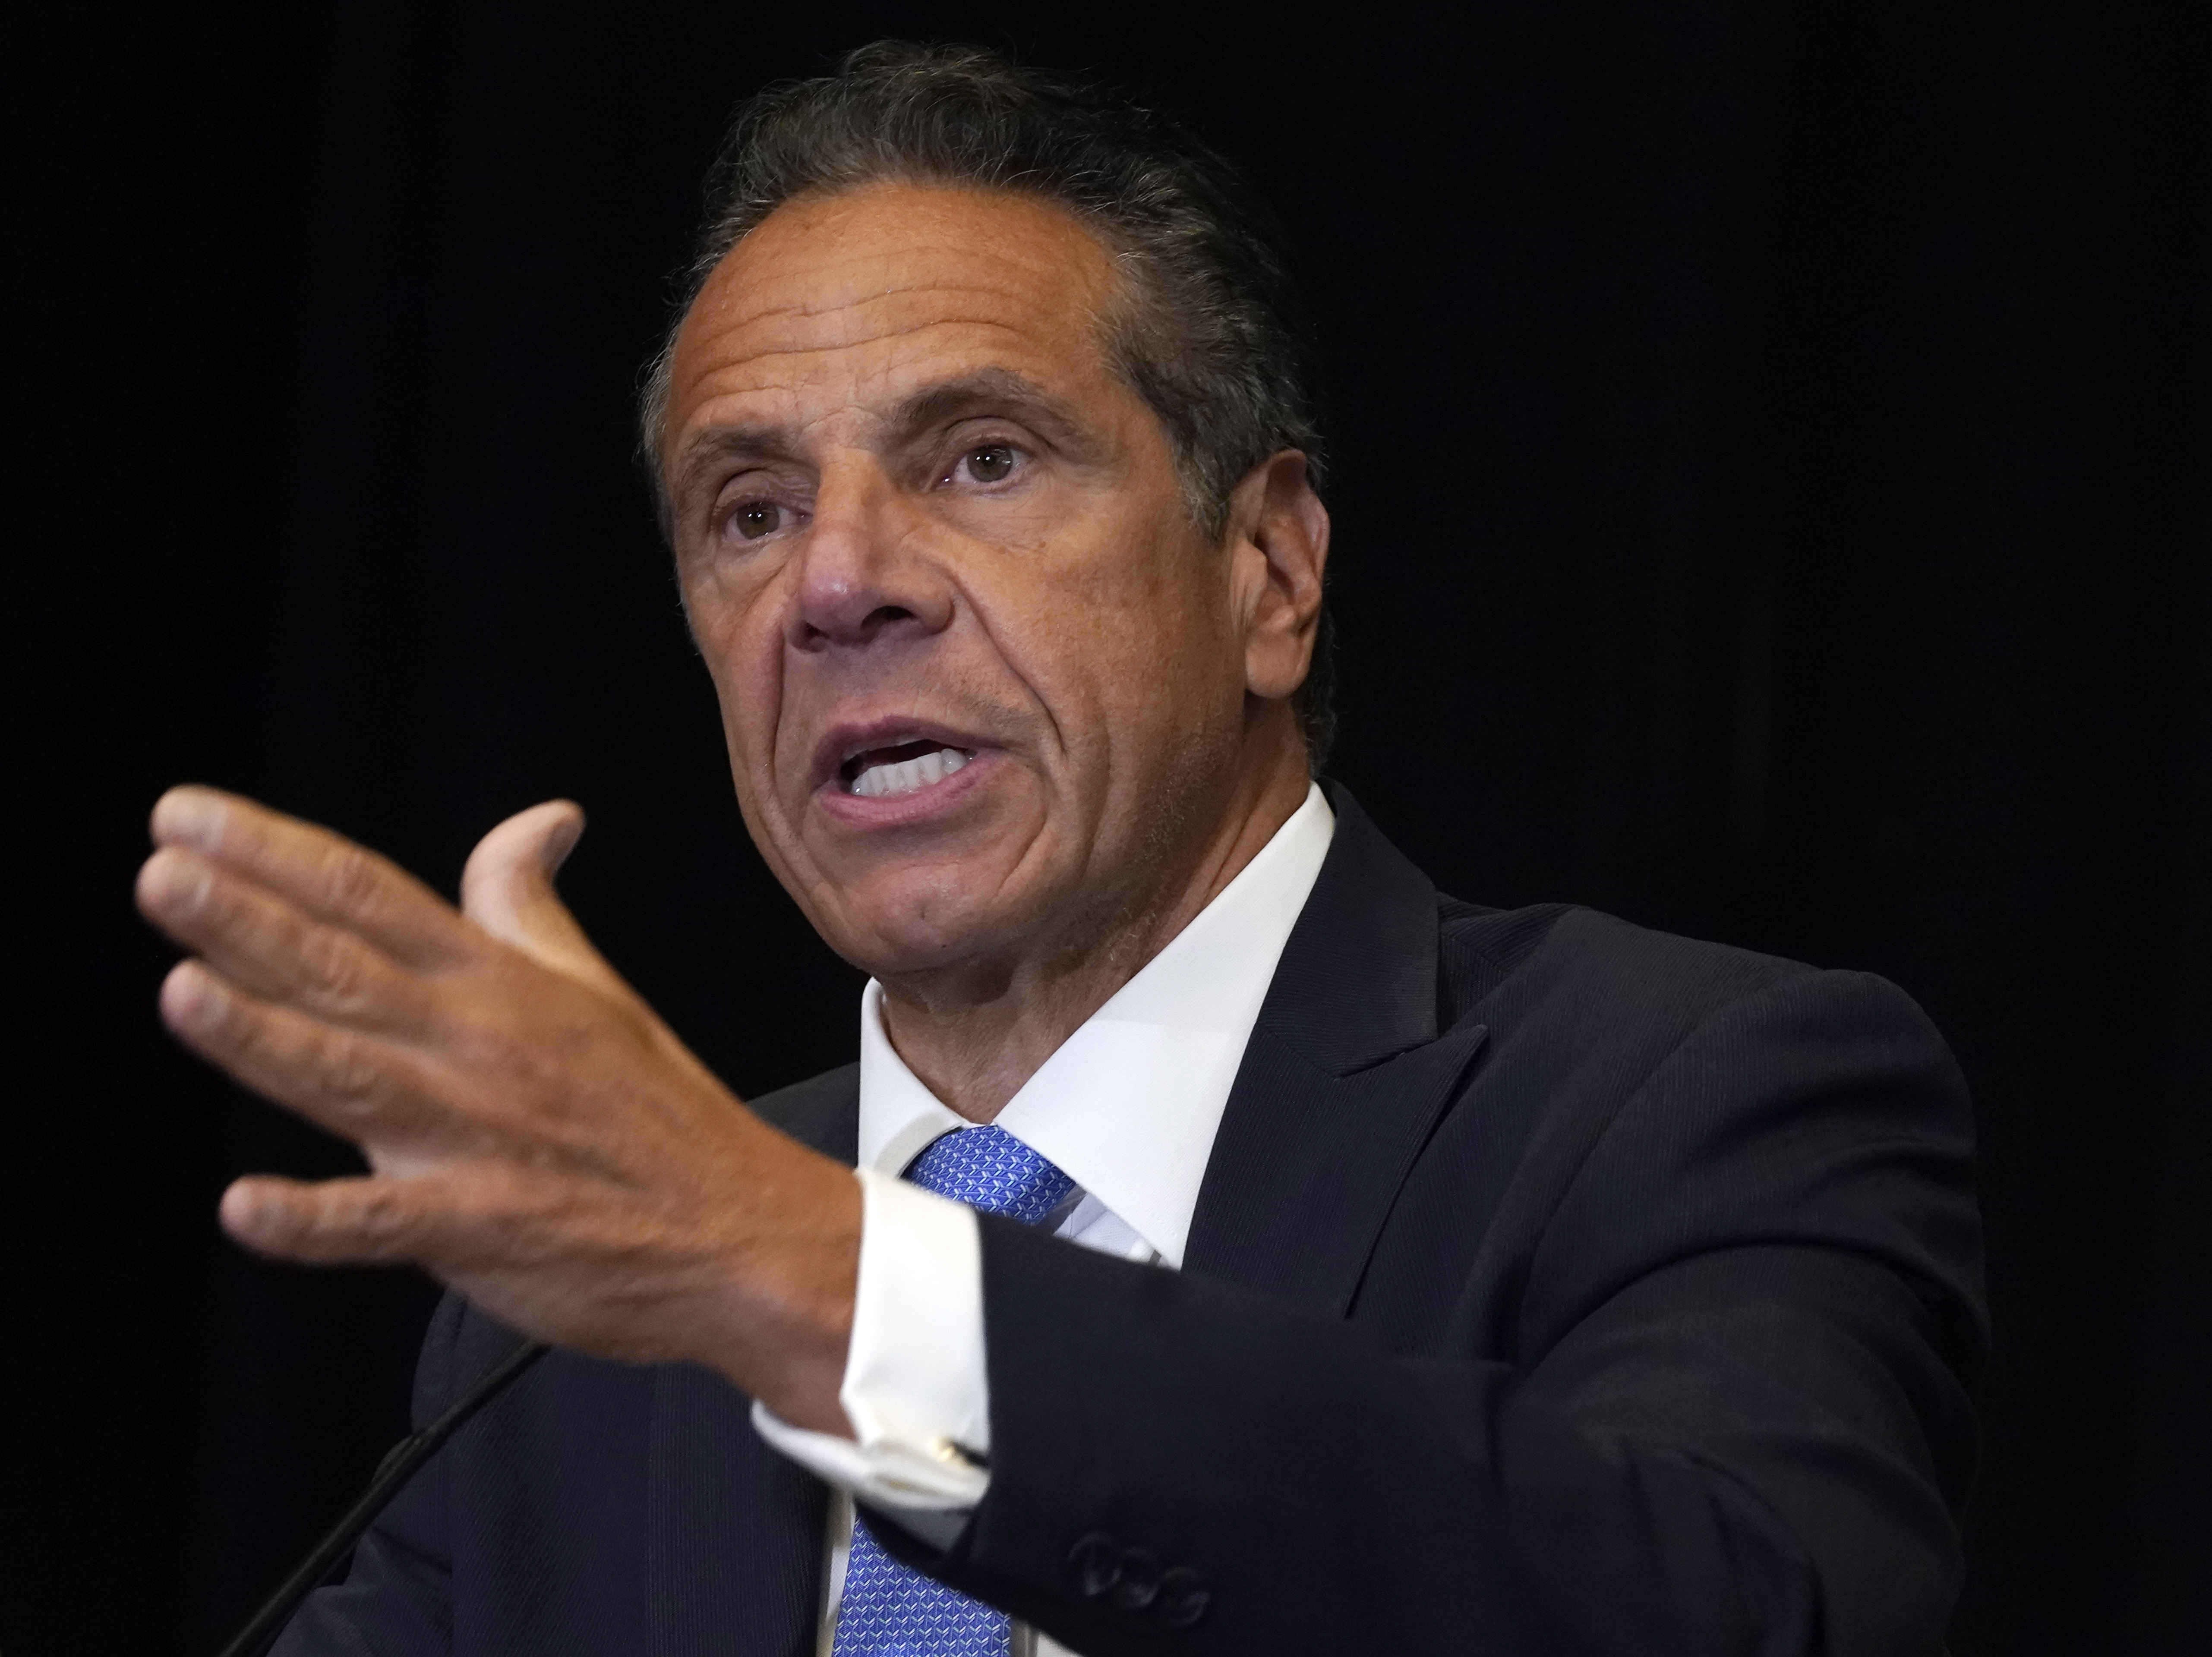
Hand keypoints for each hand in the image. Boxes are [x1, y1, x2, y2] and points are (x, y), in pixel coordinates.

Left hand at [135, 786, 858, 1432]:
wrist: (744, 1235)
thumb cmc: (660, 1115)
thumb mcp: (595, 988)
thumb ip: (530, 905)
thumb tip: (539, 818)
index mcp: (500, 984)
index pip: (371, 896)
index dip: (276, 853)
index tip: (190, 817)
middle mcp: (479, 1046)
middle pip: (346, 972)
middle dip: (247, 921)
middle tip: (162, 874)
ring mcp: (478, 1138)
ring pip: (352, 1078)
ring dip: (266, 1038)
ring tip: (185, 992)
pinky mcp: (483, 1227)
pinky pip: (386, 1224)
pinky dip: (318, 1220)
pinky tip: (248, 1208)